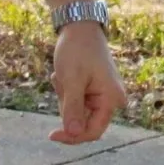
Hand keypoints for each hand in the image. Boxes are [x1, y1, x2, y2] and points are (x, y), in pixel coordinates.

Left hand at [51, 22, 126, 144]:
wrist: (80, 27)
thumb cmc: (77, 50)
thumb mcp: (72, 80)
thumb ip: (73, 109)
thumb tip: (73, 134)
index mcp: (111, 99)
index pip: (93, 132)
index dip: (73, 137)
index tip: (51, 135)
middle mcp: (112, 100)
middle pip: (84, 122)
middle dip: (67, 107)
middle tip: (60, 82)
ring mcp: (104, 95)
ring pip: (77, 112)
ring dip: (64, 97)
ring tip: (62, 76)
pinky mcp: (95, 91)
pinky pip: (76, 102)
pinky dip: (66, 92)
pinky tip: (64, 75)